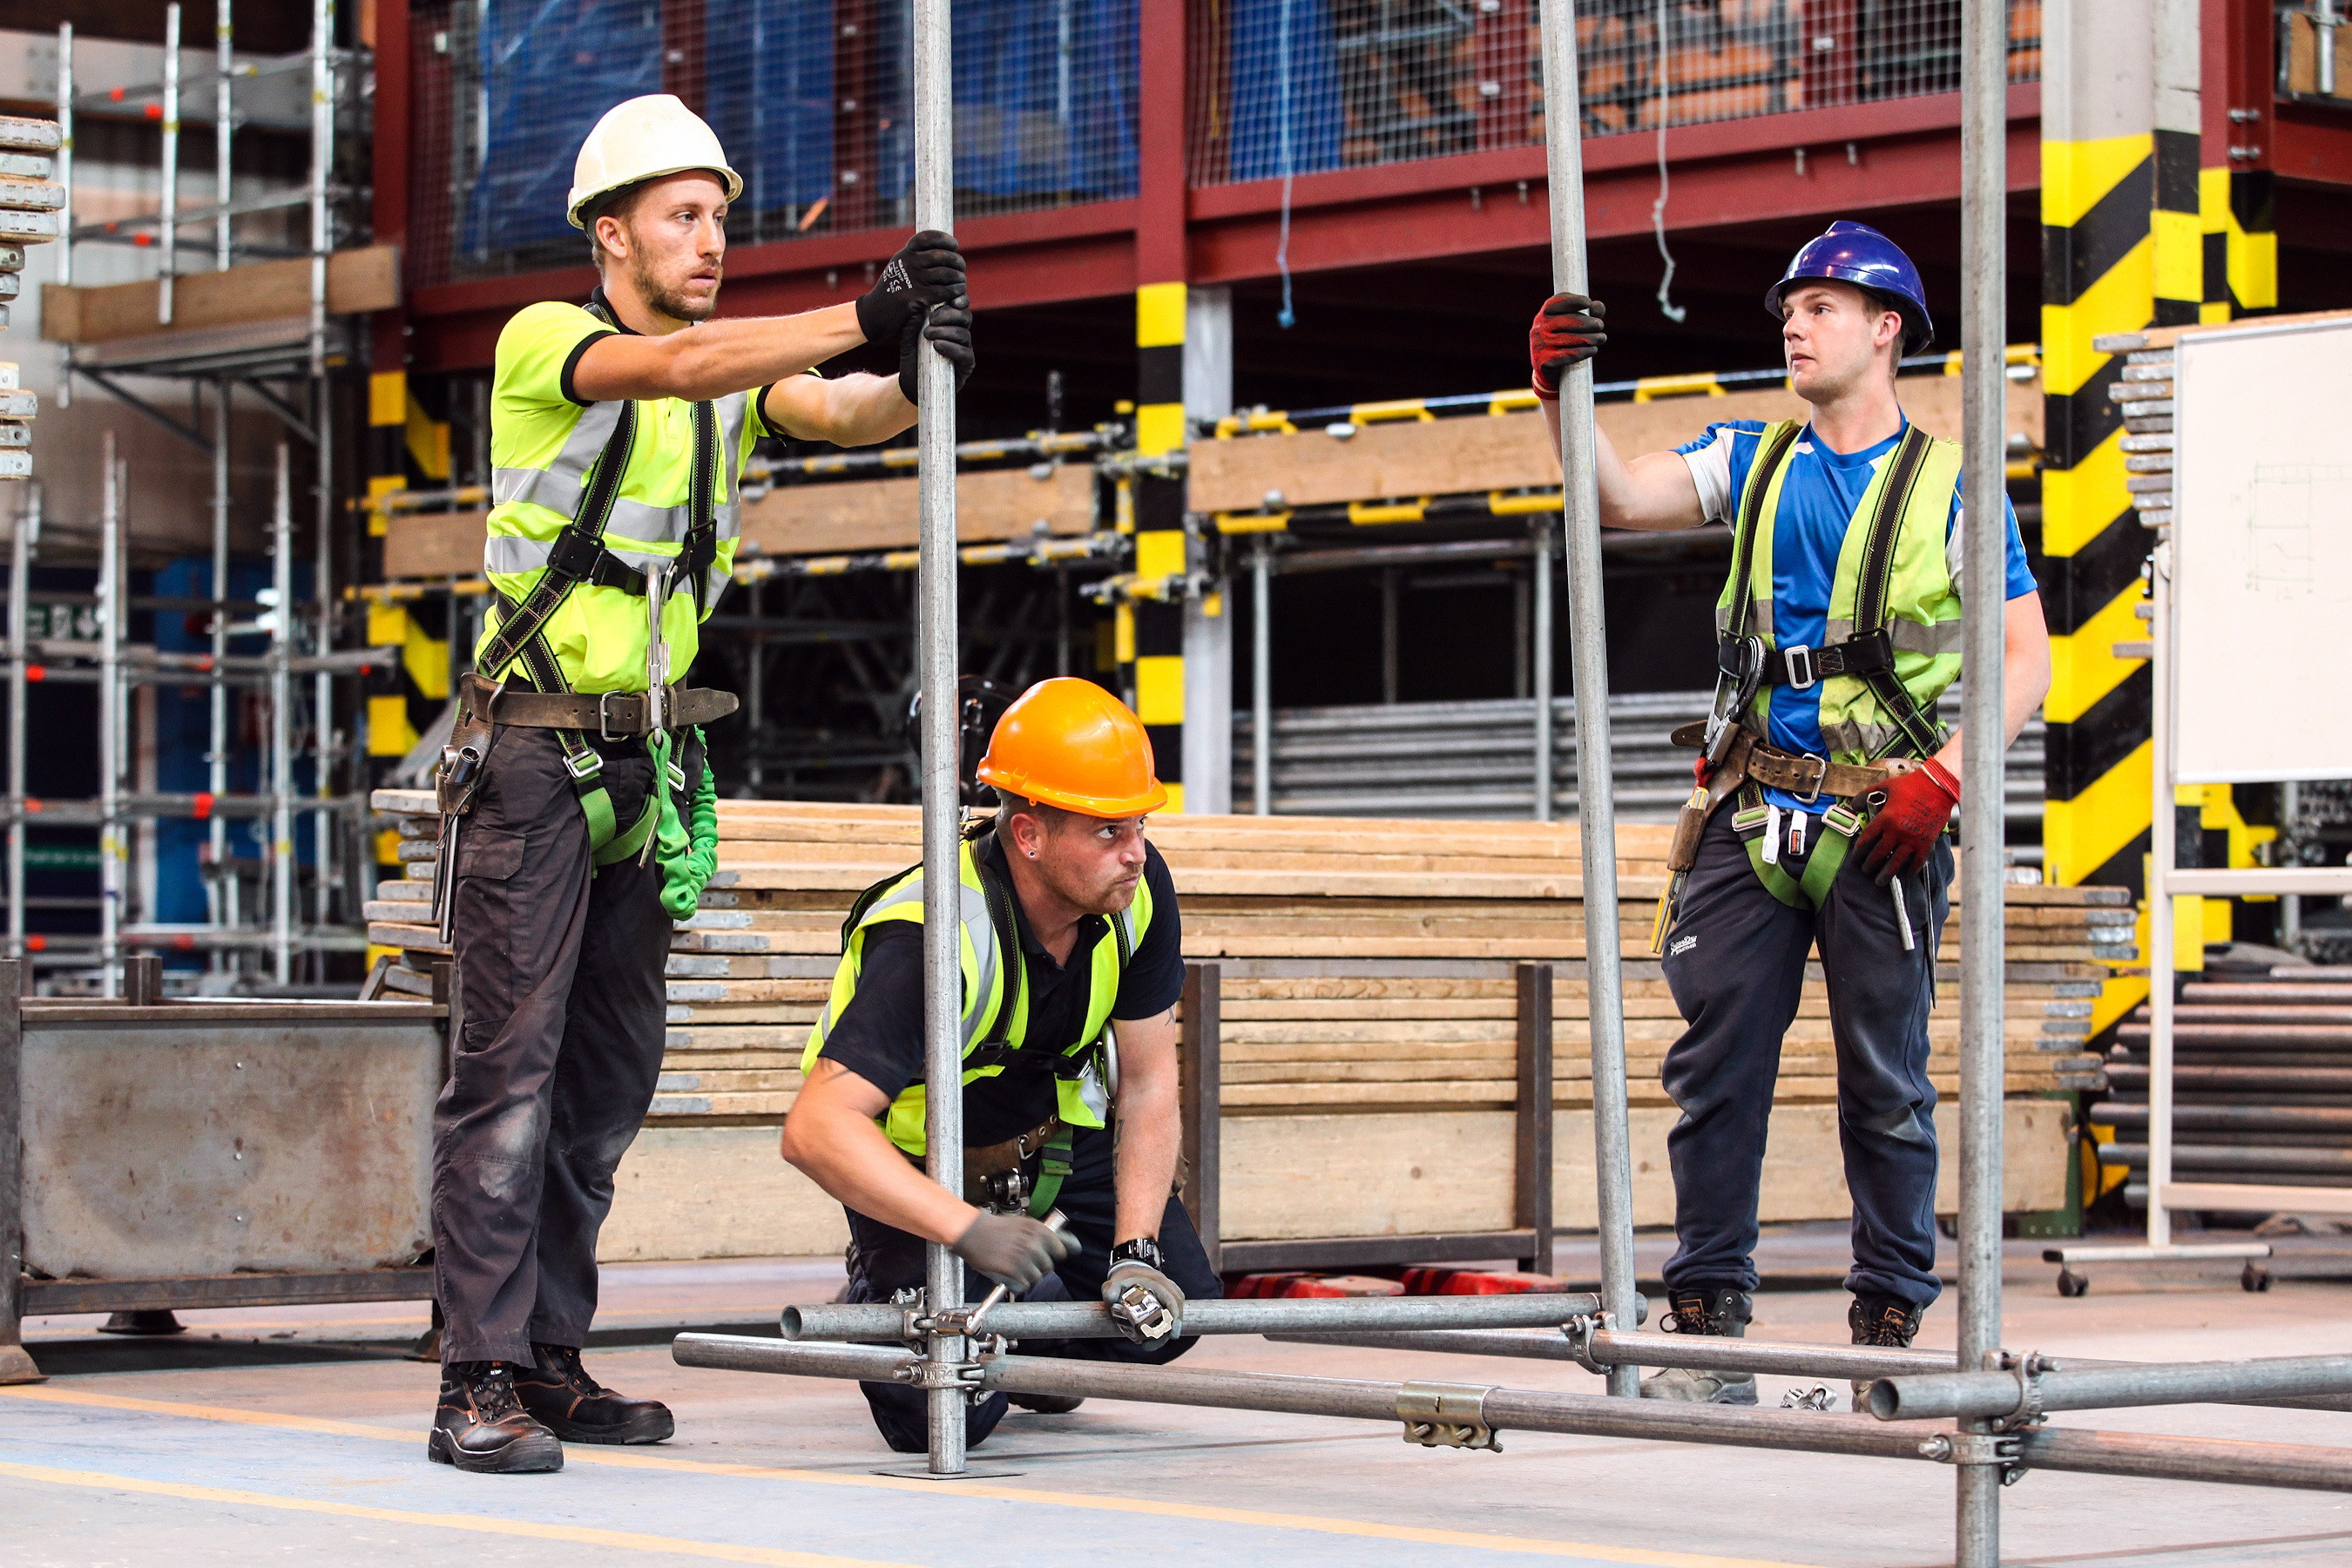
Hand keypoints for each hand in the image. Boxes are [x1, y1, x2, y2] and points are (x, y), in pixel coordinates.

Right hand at [856, 230, 965, 346]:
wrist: (875, 314)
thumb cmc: (892, 291)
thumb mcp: (899, 268)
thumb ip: (915, 258)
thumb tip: (940, 250)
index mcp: (904, 254)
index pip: (927, 238)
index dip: (944, 239)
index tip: (954, 245)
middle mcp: (908, 264)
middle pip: (941, 256)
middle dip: (956, 260)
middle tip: (961, 266)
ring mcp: (912, 281)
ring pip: (946, 274)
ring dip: (958, 277)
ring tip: (961, 280)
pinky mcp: (917, 298)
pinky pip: (944, 292)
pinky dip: (954, 291)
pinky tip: (958, 293)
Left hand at [899, 300, 974, 405]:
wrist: (912, 383)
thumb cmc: (913, 357)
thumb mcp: (909, 338)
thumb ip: (914, 323)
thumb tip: (919, 305)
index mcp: (951, 324)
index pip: (960, 307)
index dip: (959, 300)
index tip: (949, 299)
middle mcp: (961, 335)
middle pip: (965, 317)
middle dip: (949, 315)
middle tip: (931, 319)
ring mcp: (965, 350)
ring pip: (964, 334)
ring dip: (946, 331)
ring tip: (928, 334)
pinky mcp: (966, 367)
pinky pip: (965, 354)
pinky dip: (952, 348)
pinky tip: (938, 346)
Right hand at [952, 1210, 1076, 1290]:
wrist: (972, 1232)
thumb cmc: (996, 1228)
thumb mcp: (1024, 1224)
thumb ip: (1045, 1235)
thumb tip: (1073, 1246)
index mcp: (1039, 1230)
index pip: (1064, 1250)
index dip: (1055, 1254)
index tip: (1050, 1256)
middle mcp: (1035, 1244)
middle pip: (1049, 1266)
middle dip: (1038, 1266)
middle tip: (1023, 1260)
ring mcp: (1024, 1258)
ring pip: (1037, 1278)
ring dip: (1027, 1275)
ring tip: (1014, 1266)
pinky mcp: (1013, 1271)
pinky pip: (1024, 1284)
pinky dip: (1017, 1283)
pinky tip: (1008, 1273)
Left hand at [1102, 1259, 1184, 1343]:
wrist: (1129, 1270)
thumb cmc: (1123, 1279)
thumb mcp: (1114, 1283)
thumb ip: (1110, 1289)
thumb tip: (1110, 1299)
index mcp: (1158, 1283)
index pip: (1172, 1300)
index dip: (1175, 1317)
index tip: (1172, 1334)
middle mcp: (1167, 1287)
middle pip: (1177, 1310)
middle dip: (1172, 1329)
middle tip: (1157, 1343)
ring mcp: (1169, 1293)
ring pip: (1175, 1313)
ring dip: (1167, 1331)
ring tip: (1151, 1344)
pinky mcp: (1167, 1299)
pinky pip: (1171, 1313)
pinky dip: (1166, 1327)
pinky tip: (1154, 1338)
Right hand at [1530, 292, 1606, 398]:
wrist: (1547, 370)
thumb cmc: (1564, 343)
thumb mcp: (1575, 326)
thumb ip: (1589, 314)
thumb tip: (1599, 306)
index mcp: (1543, 316)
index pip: (1554, 303)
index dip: (1571, 301)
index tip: (1588, 302)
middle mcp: (1538, 329)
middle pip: (1562, 321)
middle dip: (1585, 322)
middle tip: (1601, 325)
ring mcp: (1539, 345)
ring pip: (1565, 339)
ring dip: (1587, 338)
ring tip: (1602, 338)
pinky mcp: (1543, 362)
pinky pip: (1564, 355)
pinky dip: (1582, 352)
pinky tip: (1593, 350)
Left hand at [1853, 758, 1959, 884]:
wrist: (1938, 786)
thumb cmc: (1911, 785)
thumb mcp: (1885, 786)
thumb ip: (1866, 795)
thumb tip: (1853, 805)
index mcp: (1885, 819)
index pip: (1866, 840)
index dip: (1859, 852)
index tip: (1855, 858)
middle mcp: (1896, 832)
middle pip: (1878, 855)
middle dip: (1869, 865)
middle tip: (1865, 871)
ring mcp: (1912, 839)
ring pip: (1895, 863)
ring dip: (1886, 874)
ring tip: (1879, 881)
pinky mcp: (1926, 843)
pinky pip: (1917, 862)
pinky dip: (1910, 871)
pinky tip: (1905, 875)